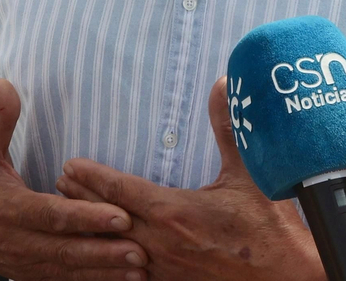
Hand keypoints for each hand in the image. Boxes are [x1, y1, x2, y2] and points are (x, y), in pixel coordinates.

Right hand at [0, 79, 146, 279]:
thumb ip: (0, 120)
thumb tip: (3, 82)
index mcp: (11, 208)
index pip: (52, 215)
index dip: (85, 216)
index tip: (120, 215)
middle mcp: (18, 240)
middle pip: (65, 249)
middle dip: (104, 252)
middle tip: (140, 251)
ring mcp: (24, 263)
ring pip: (67, 270)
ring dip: (103, 272)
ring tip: (140, 271)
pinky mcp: (29, 276)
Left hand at [58, 78, 322, 280]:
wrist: (288, 278)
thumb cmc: (270, 230)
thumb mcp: (249, 175)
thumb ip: (229, 128)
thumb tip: (222, 84)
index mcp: (174, 212)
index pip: (120, 190)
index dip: (91, 177)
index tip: (69, 165)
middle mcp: (161, 243)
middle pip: (107, 219)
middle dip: (80, 200)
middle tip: (58, 183)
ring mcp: (163, 270)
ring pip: (112, 249)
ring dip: (90, 230)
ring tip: (68, 216)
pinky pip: (129, 275)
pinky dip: (109, 263)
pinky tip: (99, 258)